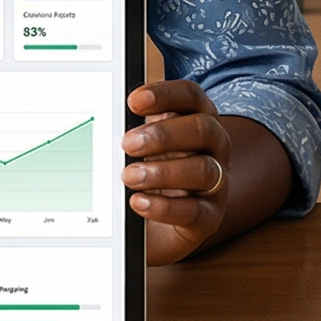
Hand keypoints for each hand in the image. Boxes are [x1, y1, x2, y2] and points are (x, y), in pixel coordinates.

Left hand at [123, 82, 231, 264]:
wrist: (152, 226)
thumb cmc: (144, 172)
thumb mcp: (137, 145)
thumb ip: (129, 127)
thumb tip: (104, 114)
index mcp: (194, 120)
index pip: (191, 96)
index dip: (166, 94)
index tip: (133, 101)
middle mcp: (213, 149)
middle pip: (203, 129)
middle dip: (164, 134)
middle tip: (127, 143)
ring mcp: (215, 184)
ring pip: (205, 170)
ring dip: (163, 172)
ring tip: (128, 177)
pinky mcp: (209, 217)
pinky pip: (197, 211)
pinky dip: (165, 207)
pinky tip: (138, 202)